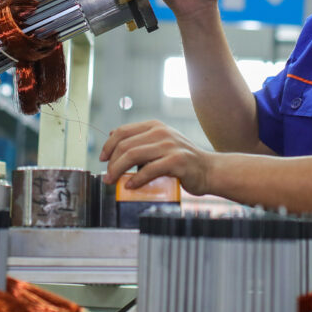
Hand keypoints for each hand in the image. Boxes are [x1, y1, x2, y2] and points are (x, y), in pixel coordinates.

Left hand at [99, 120, 216, 195]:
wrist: (209, 170)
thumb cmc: (182, 160)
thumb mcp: (161, 143)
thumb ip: (141, 140)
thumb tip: (112, 135)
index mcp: (155, 126)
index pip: (123, 131)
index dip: (108, 145)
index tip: (102, 158)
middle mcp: (161, 132)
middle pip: (125, 145)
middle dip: (111, 162)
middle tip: (106, 176)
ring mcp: (169, 146)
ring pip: (133, 155)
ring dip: (118, 170)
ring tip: (112, 181)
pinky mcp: (176, 161)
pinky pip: (149, 170)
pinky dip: (136, 179)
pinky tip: (130, 185)